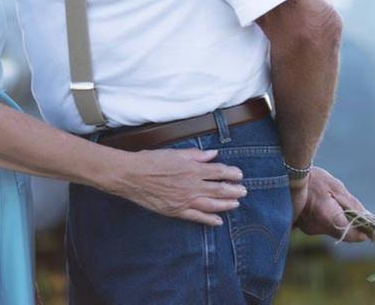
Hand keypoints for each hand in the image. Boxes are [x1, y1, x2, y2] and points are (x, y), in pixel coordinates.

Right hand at [107, 148, 245, 226]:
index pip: (219, 172)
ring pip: (211, 205)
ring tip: (236, 204)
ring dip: (226, 205)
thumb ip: (196, 155)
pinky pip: (196, 217)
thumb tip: (213, 154)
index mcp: (192, 169)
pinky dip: (209, 219)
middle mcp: (191, 185)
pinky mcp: (175, 211)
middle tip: (244, 191)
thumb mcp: (175, 153)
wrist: (130, 176)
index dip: (232, 174)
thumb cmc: (150, 161)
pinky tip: (218, 221)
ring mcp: (184, 200)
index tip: (239, 175)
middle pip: (219, 190)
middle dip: (234, 191)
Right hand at [290, 166, 368, 241]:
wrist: (284, 175)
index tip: (371, 226)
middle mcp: (316, 228)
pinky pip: (322, 226)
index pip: (350, 235)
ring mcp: (308, 229)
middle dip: (350, 223)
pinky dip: (327, 218)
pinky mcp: (303, 227)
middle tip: (352, 207)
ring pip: (332, 229)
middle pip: (341, 233)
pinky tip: (323, 204)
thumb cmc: (312, 179)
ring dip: (338, 218)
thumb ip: (351, 205)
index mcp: (326, 217)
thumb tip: (367, 218)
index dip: (362, 233)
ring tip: (333, 200)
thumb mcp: (335, 187)